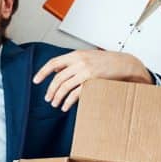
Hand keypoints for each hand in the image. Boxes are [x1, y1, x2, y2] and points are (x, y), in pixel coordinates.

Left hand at [32, 50, 151, 111]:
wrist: (125, 63)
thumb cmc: (107, 61)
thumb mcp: (87, 56)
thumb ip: (73, 62)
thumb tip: (57, 69)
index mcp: (76, 55)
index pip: (54, 62)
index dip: (43, 72)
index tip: (35, 80)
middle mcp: (79, 61)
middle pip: (58, 78)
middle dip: (50, 90)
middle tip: (48, 98)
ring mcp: (85, 71)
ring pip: (64, 86)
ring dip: (57, 97)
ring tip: (55, 104)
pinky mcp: (91, 81)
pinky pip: (75, 93)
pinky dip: (68, 101)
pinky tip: (66, 106)